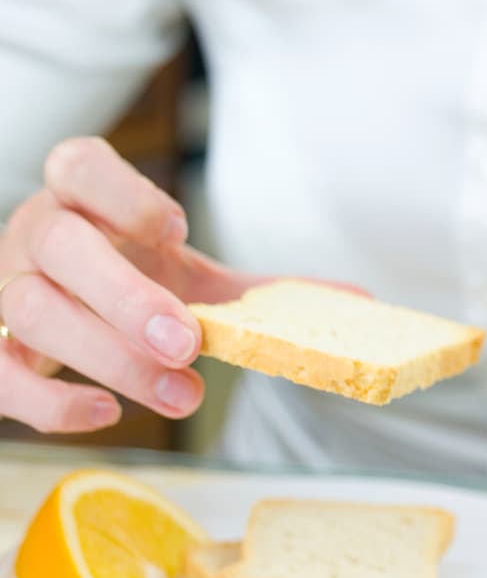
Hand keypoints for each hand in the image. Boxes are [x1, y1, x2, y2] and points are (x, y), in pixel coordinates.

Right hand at [0, 136, 268, 434]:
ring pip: (30, 311)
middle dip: (125, 295)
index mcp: (80, 193)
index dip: (125, 191)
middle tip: (186, 342)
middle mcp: (36, 232)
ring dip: (107, 355)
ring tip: (177, 391)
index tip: (177, 227)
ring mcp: (4, 288)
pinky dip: (48, 401)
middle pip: (60, 246)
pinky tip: (105, 413)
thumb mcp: (192, 275)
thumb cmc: (130, 282)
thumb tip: (359, 302)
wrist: (69, 311)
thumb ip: (261, 289)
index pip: (81, 164)